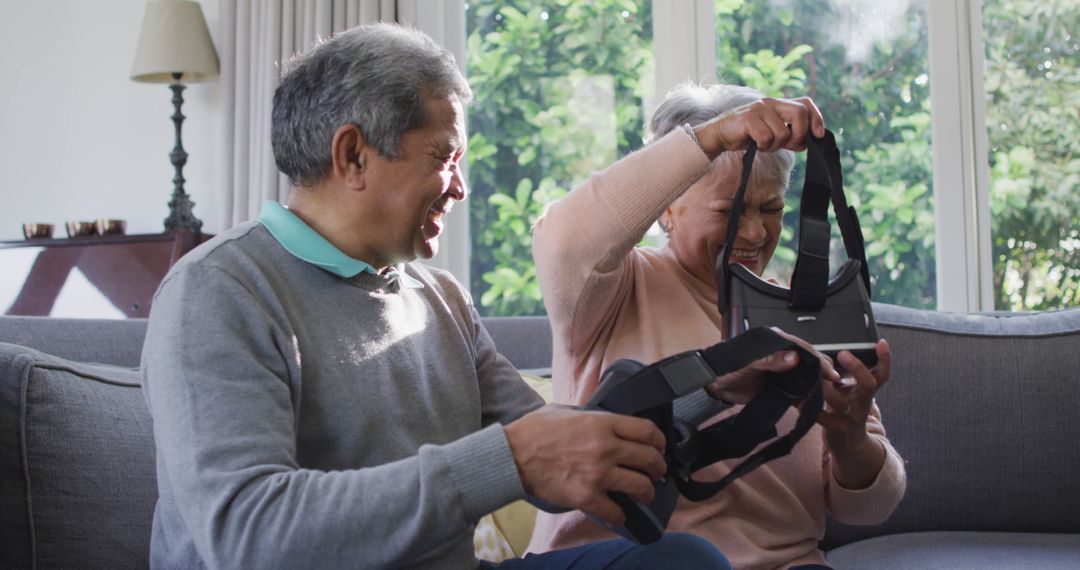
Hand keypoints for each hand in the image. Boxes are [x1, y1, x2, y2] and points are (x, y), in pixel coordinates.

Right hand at [504, 405, 666, 526]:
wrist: (512, 455)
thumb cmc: (533, 431)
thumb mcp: (566, 410)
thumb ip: (590, 416)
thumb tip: (604, 421)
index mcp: (602, 423)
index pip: (647, 431)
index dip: (659, 440)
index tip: (660, 446)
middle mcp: (606, 448)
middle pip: (649, 459)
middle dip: (658, 467)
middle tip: (657, 472)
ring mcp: (598, 474)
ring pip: (640, 486)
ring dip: (647, 492)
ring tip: (645, 494)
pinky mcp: (586, 496)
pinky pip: (615, 511)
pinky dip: (619, 516)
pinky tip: (619, 514)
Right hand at [693, 96, 825, 158]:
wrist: (719, 135)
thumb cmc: (745, 135)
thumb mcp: (772, 135)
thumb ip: (788, 136)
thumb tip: (806, 143)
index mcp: (778, 104)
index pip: (805, 103)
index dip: (816, 118)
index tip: (818, 135)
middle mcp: (770, 103)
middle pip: (800, 113)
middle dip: (800, 134)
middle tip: (789, 145)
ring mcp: (759, 109)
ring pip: (782, 132)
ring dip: (776, 145)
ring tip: (764, 145)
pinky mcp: (748, 118)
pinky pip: (767, 137)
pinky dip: (763, 146)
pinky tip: (755, 145)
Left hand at [706, 327, 839, 403]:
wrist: (713, 385)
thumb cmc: (726, 367)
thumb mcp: (746, 362)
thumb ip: (768, 359)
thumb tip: (794, 358)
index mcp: (775, 342)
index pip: (802, 347)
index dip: (817, 359)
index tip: (829, 371)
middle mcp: (782, 355)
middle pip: (808, 362)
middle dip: (821, 373)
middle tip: (833, 385)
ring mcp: (782, 371)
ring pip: (805, 377)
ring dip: (815, 386)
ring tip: (826, 397)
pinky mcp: (779, 386)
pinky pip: (797, 392)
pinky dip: (805, 399)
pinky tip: (812, 406)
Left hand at [817, 339, 891, 488]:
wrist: (847, 444)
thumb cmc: (844, 410)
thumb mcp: (850, 391)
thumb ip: (842, 374)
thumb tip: (825, 354)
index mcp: (866, 391)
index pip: (882, 374)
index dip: (885, 359)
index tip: (882, 343)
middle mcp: (862, 403)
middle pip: (868, 385)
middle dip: (857, 368)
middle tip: (843, 354)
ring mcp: (851, 417)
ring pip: (840, 401)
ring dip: (824, 387)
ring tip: (811, 374)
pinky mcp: (836, 429)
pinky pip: (823, 417)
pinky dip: (809, 406)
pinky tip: (797, 399)